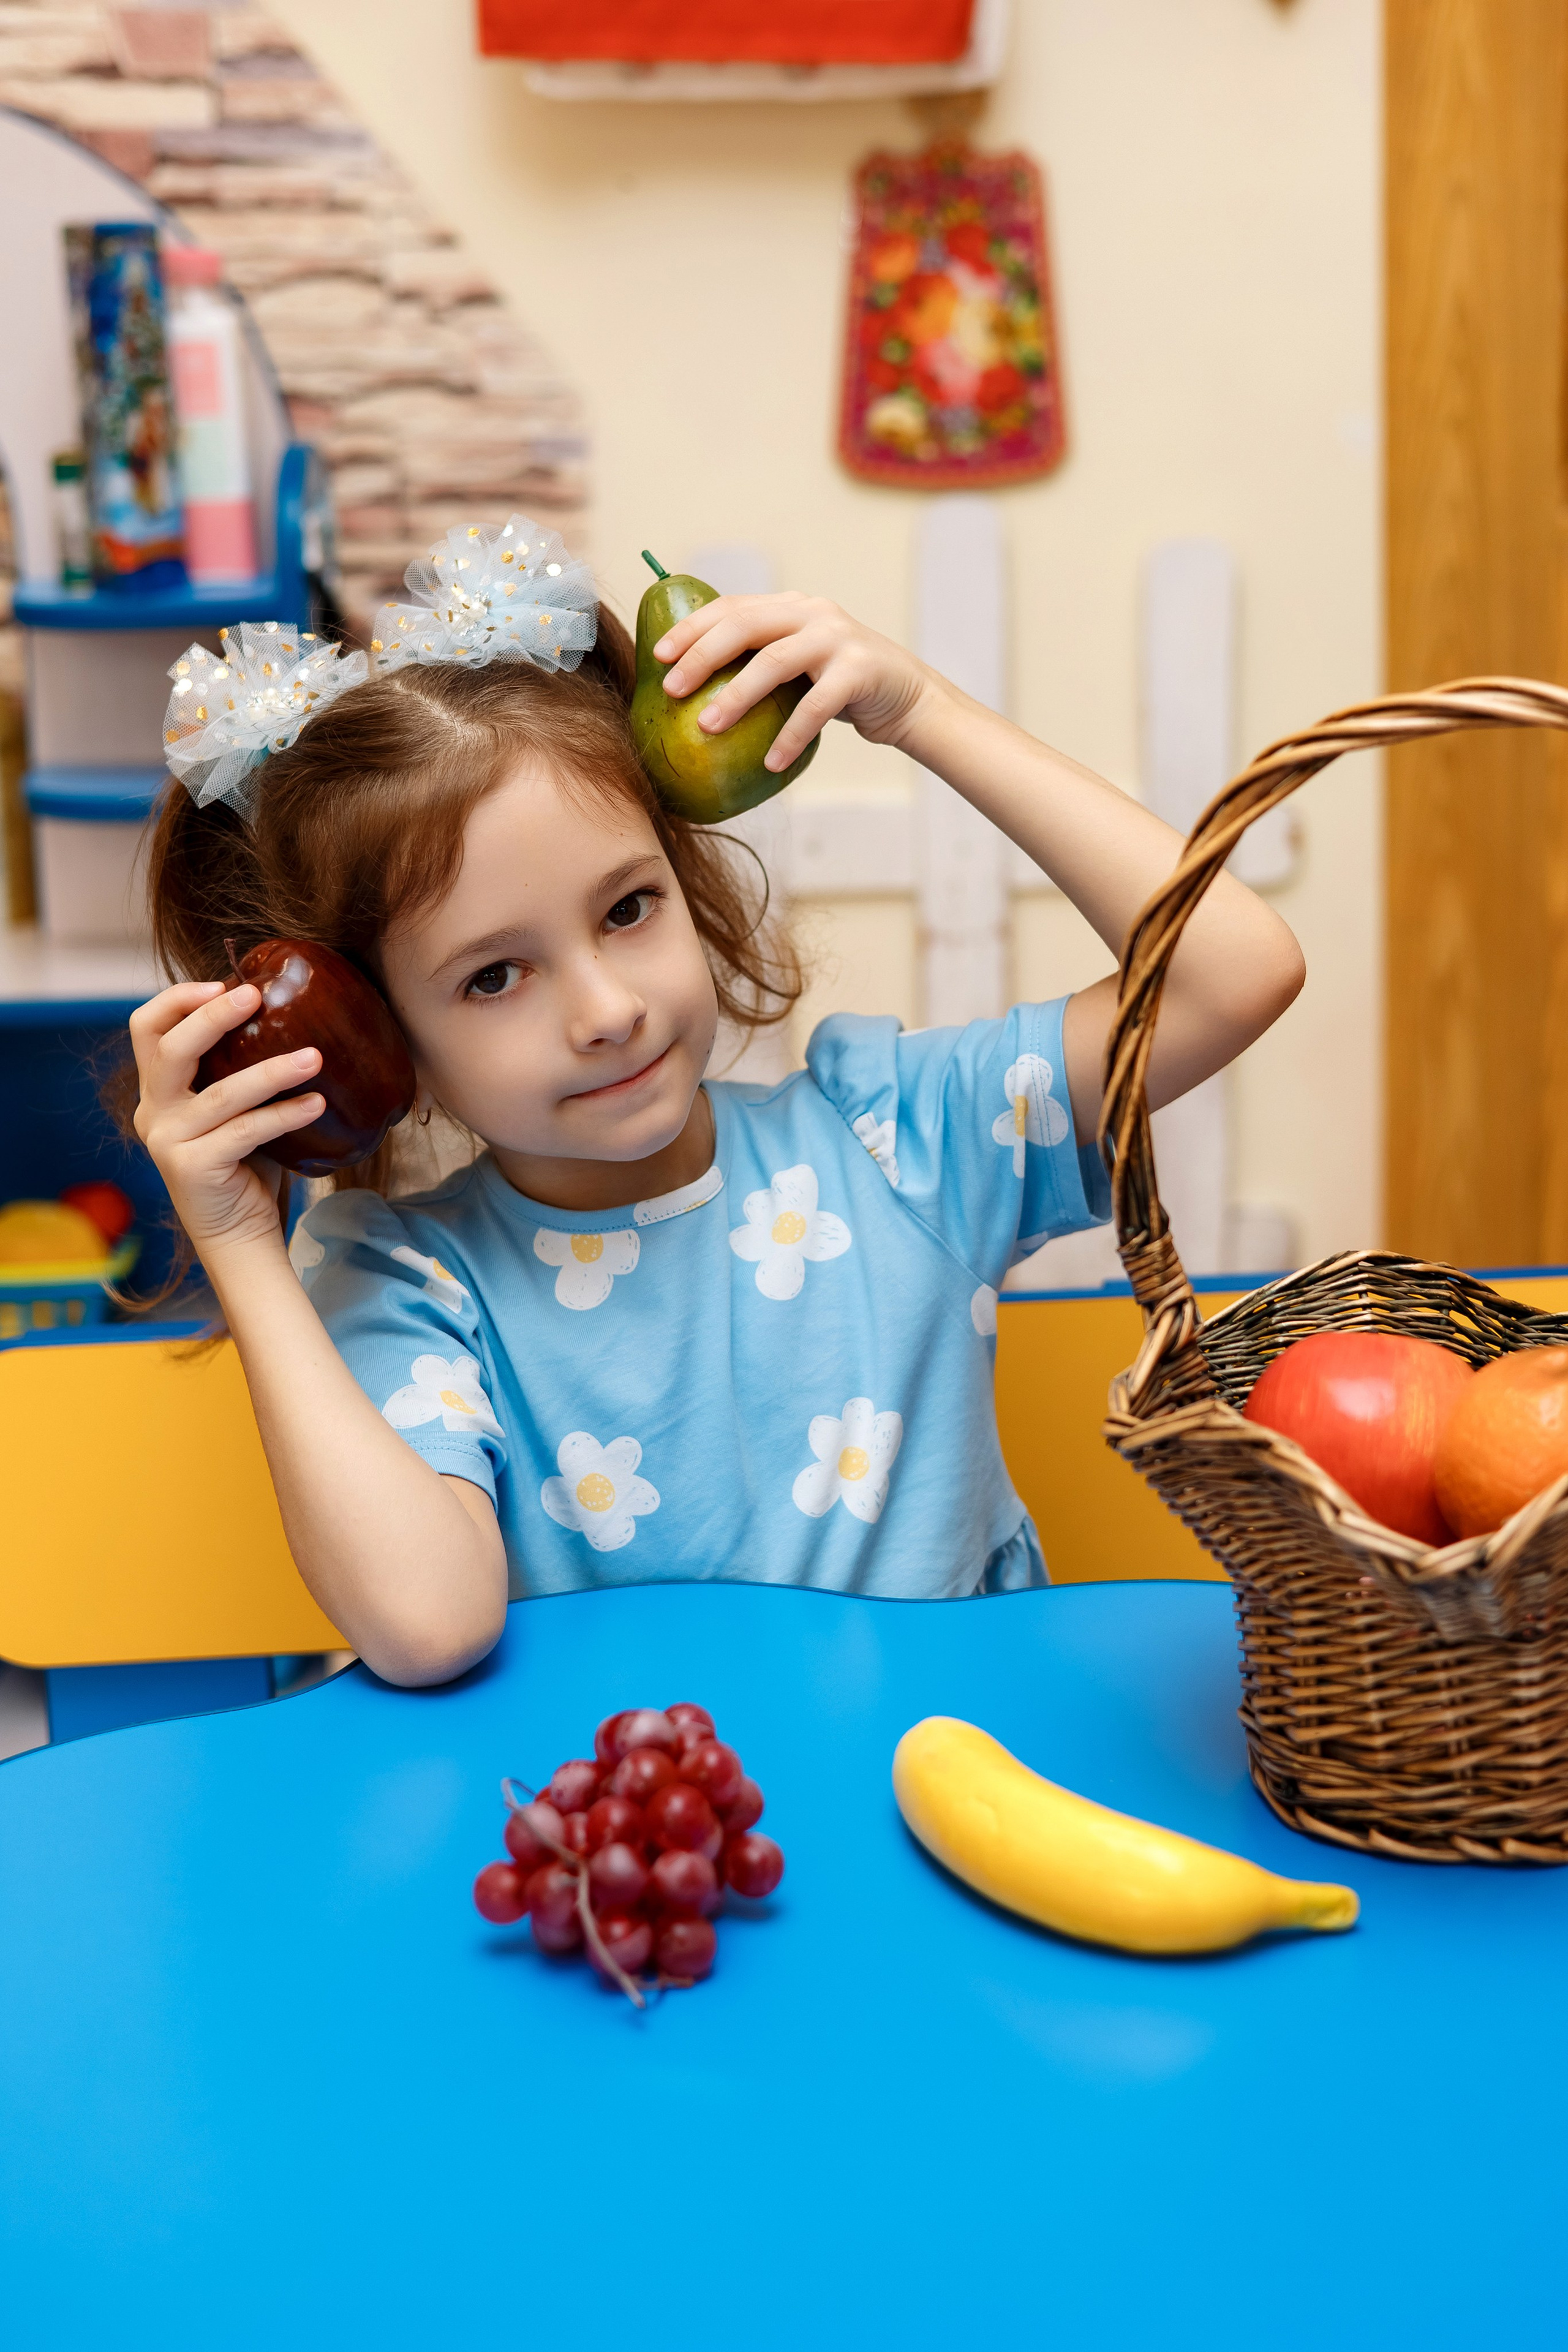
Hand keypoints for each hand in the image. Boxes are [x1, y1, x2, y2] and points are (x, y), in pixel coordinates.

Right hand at [130, 980, 324, 1258]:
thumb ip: (239, 1069)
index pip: (146, 1028)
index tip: (224, 983)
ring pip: (221, 1093)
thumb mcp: (236, 1108)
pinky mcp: (192, 1168)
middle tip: (257, 997)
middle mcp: (153, 1112)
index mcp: (157, 1091)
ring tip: (314, 1057)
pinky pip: (246, 1131)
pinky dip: (285, 1114)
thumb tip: (289, 1012)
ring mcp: (168, 1142)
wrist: (240, 1234)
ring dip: (272, 1070)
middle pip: (170, 1049)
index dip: (178, 1000)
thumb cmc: (246, 1164)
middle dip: (212, 1017)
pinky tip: (316, 1103)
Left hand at [653, 592, 932, 771]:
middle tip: (673, 689)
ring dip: (737, 695)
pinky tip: (770, 763)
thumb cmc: (840, 688)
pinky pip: (817, 705)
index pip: (731, 607)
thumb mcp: (798, 665)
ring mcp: (838, 638)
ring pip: (776, 661)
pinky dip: (790, 736)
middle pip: (746, 626)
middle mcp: (812, 613)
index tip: (658, 655)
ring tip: (708, 727)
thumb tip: (693, 691)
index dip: (692, 628)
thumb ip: (759, 662)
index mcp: (789, 607)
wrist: (909, 698)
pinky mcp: (861, 670)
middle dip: (703, 656)